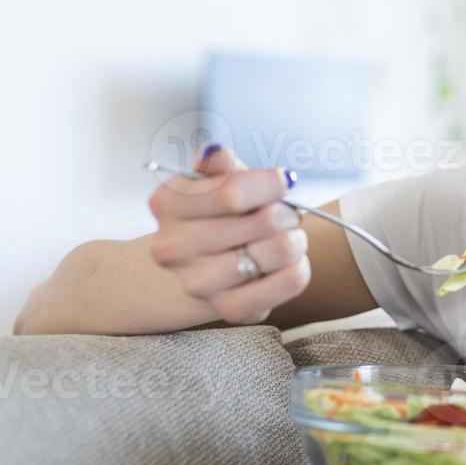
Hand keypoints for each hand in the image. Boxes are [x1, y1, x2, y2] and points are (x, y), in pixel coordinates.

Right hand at [146, 145, 310, 324]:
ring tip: (285, 238)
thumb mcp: (213, 181)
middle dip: (286, 212)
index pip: (233, 191)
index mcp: (166, 203)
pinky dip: (299, 267)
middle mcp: (173, 248)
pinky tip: (287, 263)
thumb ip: (219, 166)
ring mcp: (198, 283)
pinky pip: (289, 281)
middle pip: (265, 220)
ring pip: (281, 249)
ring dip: (295, 239)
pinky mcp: (229, 310)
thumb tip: (217, 154)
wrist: (198, 269)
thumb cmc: (215, 215)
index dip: (271, 183)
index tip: (284, 182)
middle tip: (284, 215)